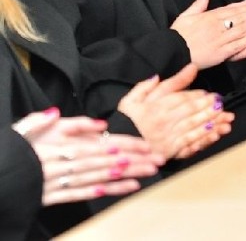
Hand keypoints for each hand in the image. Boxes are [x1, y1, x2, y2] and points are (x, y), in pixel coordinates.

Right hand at [13, 109, 163, 205]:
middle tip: (158, 161)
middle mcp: (65, 164)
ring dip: (125, 177)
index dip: (126, 144)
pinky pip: (82, 194)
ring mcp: (59, 182)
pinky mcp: (52, 197)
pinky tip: (122, 190)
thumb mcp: (32, 127)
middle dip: (135, 161)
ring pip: (99, 178)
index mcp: (62, 145)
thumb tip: (93, 121)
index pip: (102, 143)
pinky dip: (104, 193)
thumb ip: (64, 124)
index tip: (147, 145)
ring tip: (147, 174)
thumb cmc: (14, 148)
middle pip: (106, 162)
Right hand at [117, 64, 234, 158]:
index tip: (211, 94)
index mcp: (155, 109)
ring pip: (194, 129)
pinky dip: (205, 140)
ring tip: (227, 119)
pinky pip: (191, 145)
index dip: (198, 97)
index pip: (181, 100)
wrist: (116, 148)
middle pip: (191, 114)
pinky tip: (216, 135)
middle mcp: (164, 124)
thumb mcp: (134, 98)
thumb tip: (158, 75)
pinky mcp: (171, 153)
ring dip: (213, 124)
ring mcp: (168, 140)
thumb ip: (147, 86)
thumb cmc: (127, 121)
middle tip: (224, 105)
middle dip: (210, 109)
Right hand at [171, 0, 245, 68]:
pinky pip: (235, 45)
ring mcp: (219, 40)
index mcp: (210, 17)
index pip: (234, 8)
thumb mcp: (186, 16)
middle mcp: (216, 26)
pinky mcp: (219, 53)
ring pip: (240, 29)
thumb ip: (198, 5)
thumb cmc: (177, 35)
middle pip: (240, 17)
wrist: (171, 52)